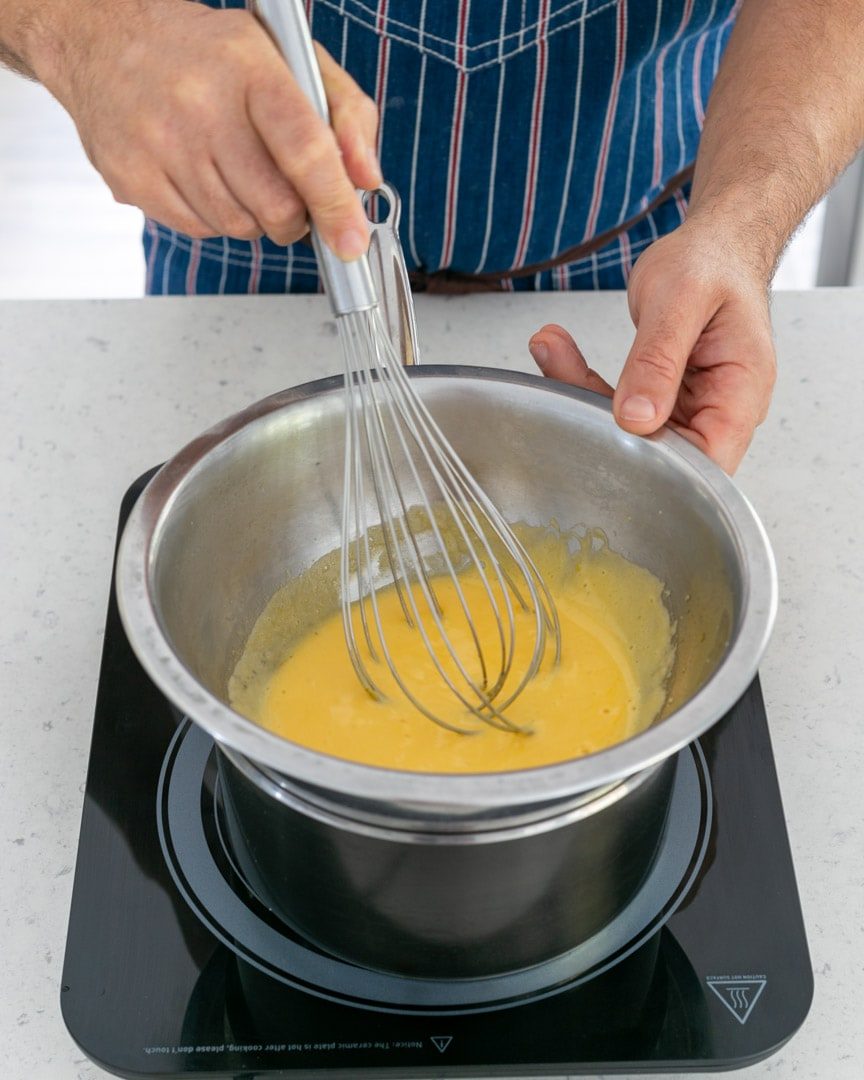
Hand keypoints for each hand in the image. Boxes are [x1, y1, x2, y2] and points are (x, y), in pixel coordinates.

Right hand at [40, 0, 380, 254]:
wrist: (107, 40)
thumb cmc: (211, 55)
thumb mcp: (289, 57)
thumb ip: (345, 112)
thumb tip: (365, 179)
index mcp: (248, 65)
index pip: (305, 150)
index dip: (334, 204)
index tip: (351, 240)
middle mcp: (198, 103)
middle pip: (275, 205)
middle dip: (296, 217)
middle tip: (291, 195)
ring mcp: (159, 143)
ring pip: (239, 226)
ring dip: (255, 217)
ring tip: (239, 172)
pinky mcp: (132, 176)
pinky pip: (200, 230)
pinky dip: (215, 217)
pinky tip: (204, 177)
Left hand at [528, 221, 776, 472]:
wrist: (713, 244)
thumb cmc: (713, 263)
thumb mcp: (682, 300)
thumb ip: (658, 359)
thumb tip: (636, 418)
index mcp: (740, 394)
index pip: (707, 463)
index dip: (660, 468)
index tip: (611, 439)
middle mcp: (718, 411)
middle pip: (661, 452)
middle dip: (605, 427)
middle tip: (563, 381)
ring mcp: (688, 409)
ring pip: (631, 433)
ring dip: (584, 397)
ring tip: (552, 348)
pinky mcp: (661, 400)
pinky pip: (619, 408)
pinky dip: (584, 383)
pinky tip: (557, 349)